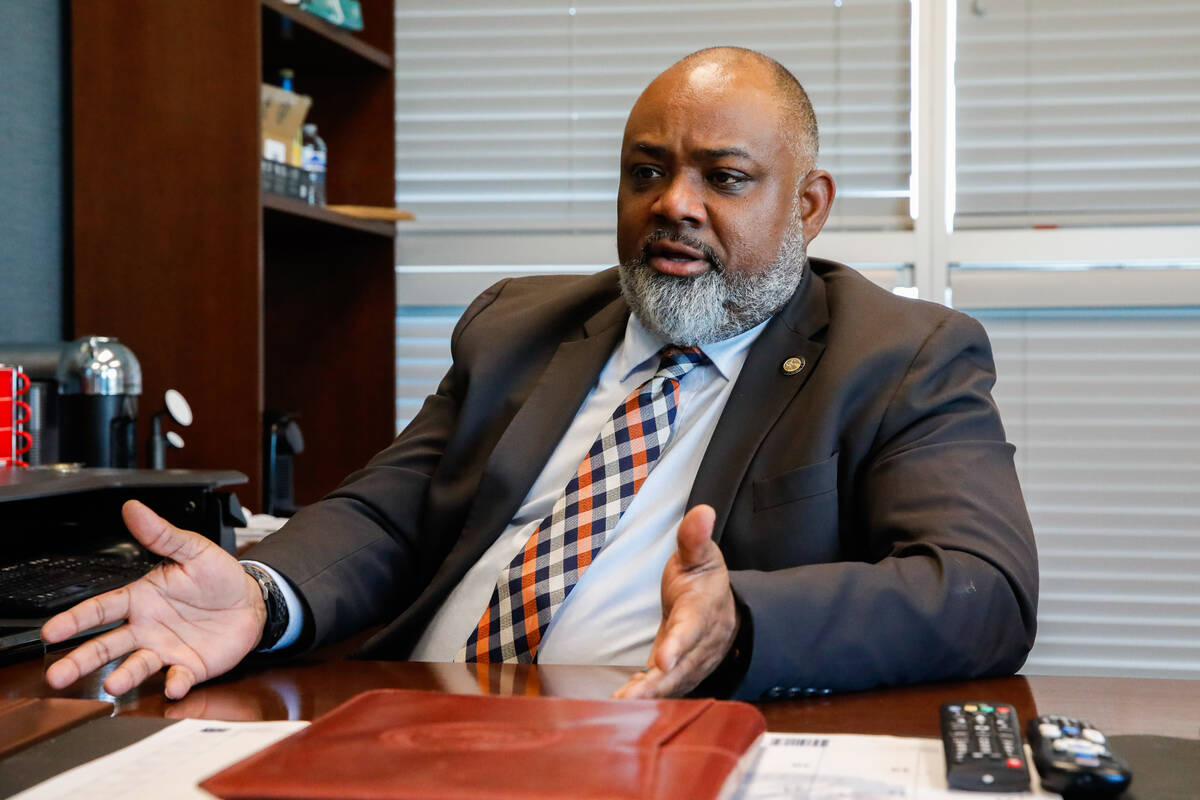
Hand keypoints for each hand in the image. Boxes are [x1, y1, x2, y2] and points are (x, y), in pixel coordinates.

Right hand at [42, 500, 266, 698]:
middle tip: (58, 676)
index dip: (75, 619)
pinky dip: (175, 683)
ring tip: (112, 685)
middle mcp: (146, 628)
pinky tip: (173, 686)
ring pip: (136, 666)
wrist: (251, 601)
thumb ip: (162, 534)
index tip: (52, 631)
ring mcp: (165, 649)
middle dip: (81, 660)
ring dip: (124, 676)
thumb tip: (134, 508)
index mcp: (141, 599)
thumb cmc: (218, 577)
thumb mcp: (193, 550)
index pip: (101, 609)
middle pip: (106, 646)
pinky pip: (179, 677)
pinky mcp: (189, 666)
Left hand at [612, 504, 738, 698]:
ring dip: (646, 695)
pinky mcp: (676, 673)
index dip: (678, 645)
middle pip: (678, 667)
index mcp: (702, 611)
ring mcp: (689, 663)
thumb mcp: (701, 556)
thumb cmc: (705, 581)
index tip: (664, 658)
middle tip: (630, 695)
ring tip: (619, 703)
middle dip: (655, 683)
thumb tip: (702, 511)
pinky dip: (642, 696)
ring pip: (669, 683)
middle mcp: (698, 643)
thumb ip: (695, 538)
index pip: (691, 629)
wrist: (722, 611)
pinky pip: (661, 687)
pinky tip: (619, 702)